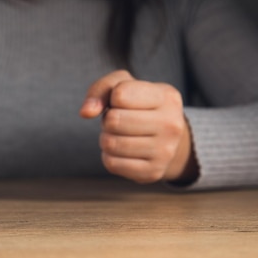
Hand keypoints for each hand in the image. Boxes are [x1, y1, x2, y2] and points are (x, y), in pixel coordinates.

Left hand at [79, 70, 197, 183]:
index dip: (112, 98)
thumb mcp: (124, 86)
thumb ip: (101, 90)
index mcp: (167, 97)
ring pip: (111, 144)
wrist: (165, 138)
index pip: (120, 94)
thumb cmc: (139, 106)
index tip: (123, 102)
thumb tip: (86, 112)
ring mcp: (165, 151)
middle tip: (119, 121)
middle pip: (114, 121)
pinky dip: (109, 156)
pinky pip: (112, 164)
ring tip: (120, 135)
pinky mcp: (153, 172)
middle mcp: (171, 124)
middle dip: (108, 120)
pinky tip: (122, 151)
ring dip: (107, 138)